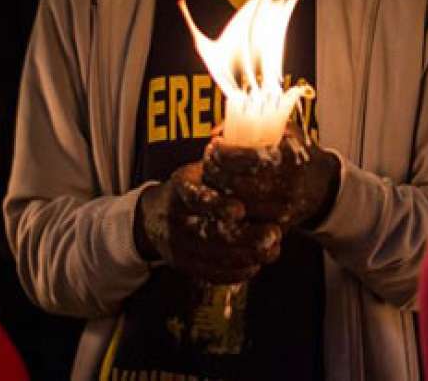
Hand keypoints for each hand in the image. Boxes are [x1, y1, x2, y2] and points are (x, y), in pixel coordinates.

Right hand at [134, 162, 281, 283]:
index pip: (195, 198)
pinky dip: (236, 272)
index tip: (240, 209)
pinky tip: (256, 264)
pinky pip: (211, 274)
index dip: (216, 205)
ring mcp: (178, 246)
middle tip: (273, 234)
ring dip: (248, 256)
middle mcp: (175, 219)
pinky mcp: (184, 265)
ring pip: (214, 257)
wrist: (154, 216)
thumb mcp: (200, 169)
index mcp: (180, 189)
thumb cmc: (191, 187)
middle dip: (245, 237)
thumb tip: (260, 154)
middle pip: (209, 234)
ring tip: (272, 249)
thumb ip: (226, 166)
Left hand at [201, 124, 340, 228]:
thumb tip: (219, 130)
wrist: (323, 185)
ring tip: (211, 177)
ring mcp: (283, 209)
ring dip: (219, 192)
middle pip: (238, 184)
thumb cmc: (298, 153)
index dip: (226, 153)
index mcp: (290, 160)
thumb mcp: (285, 132)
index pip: (249, 158)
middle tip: (207, 162)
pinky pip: (247, 221)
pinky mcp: (278, 226)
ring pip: (239, 204)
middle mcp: (287, 186)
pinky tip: (222, 196)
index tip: (215, 145)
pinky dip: (230, 209)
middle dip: (216, 173)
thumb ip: (255, 126)